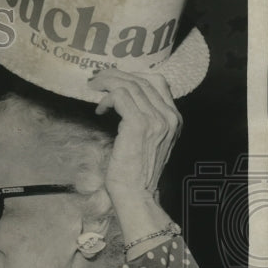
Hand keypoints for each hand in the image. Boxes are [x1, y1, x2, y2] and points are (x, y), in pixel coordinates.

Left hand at [87, 69, 181, 201]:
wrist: (136, 193)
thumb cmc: (135, 171)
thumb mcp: (148, 141)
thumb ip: (146, 120)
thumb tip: (124, 101)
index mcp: (174, 118)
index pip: (158, 82)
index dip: (133, 75)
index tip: (113, 79)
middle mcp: (169, 116)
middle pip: (142, 80)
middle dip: (116, 75)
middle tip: (97, 79)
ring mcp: (156, 120)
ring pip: (130, 85)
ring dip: (107, 83)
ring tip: (93, 88)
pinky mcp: (139, 125)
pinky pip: (121, 97)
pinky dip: (107, 98)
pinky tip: (99, 110)